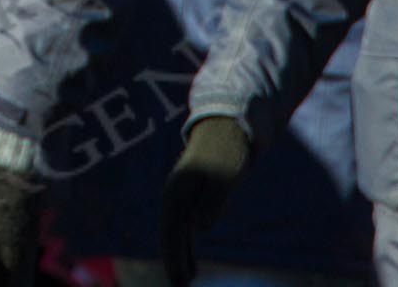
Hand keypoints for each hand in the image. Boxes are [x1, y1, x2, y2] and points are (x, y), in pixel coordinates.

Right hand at [158, 116, 251, 285]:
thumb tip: (199, 227)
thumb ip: (213, 201)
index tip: (179, 280)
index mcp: (178, 190)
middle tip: (179, 286)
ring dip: (179, 255)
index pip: (172, 230)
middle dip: (173, 260)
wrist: (225, 127)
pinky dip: (185, 245)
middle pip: (169, 234)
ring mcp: (180, 195)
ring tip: (186, 280)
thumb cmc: (228, 152)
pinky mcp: (189, 196)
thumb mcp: (225, 176)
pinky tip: (192, 261)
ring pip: (174, 232)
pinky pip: (182, 226)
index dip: (174, 257)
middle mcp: (174, 194)